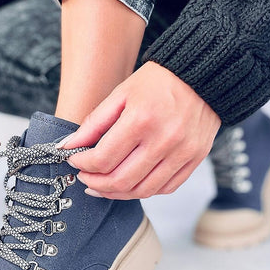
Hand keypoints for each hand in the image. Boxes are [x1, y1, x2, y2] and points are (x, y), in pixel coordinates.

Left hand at [57, 61, 220, 198]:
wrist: (201, 75)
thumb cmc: (157, 82)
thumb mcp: (120, 94)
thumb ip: (93, 123)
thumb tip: (68, 147)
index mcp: (141, 120)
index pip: (103, 158)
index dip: (82, 165)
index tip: (74, 160)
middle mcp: (164, 140)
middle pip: (121, 180)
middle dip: (95, 184)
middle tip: (85, 178)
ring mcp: (182, 153)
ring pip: (143, 190)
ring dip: (117, 193)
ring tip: (103, 186)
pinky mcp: (195, 159)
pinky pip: (165, 188)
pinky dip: (144, 190)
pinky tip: (130, 182)